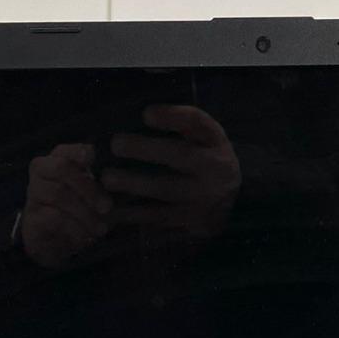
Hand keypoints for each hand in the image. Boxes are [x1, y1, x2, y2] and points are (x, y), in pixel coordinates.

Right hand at [18, 142, 111, 267]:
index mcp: (57, 161)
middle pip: (61, 169)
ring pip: (58, 194)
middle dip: (88, 188)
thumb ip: (100, 185)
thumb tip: (114, 180)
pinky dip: (74, 229)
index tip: (92, 156)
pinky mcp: (32, 218)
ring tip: (101, 229)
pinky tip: (86, 237)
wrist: (54, 243)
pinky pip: (53, 218)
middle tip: (107, 207)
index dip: (77, 152)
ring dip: (84, 213)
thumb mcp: (92, 198)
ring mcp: (33, 195)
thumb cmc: (77, 213)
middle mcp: (41, 174)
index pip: (64, 151)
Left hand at [102, 105, 240, 239]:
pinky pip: (159, 217)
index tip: (146, 114)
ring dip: (134, 184)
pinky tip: (113, 209)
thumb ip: (184, 124)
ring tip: (107, 179)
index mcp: (215, 142)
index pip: (197, 123)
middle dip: (146, 150)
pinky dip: (134, 214)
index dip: (172, 117)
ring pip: (167, 190)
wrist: (232, 203)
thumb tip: (146, 115)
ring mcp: (204, 199)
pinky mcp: (191, 223)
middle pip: (179, 156)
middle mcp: (214, 170)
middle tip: (115, 144)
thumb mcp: (204, 138)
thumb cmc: (206, 159)